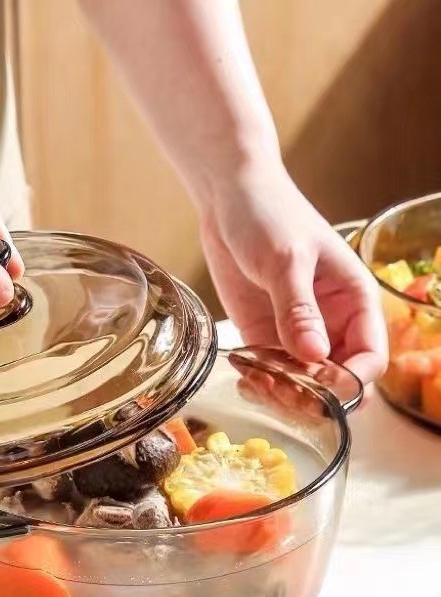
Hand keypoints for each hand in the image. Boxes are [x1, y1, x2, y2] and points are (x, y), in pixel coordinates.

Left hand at [198, 158, 386, 384]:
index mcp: (355, 300)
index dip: (351, 382)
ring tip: (255, 383)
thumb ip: (298, 309)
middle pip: (336, 379)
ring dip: (282, 393)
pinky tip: (243, 376)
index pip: (370, 357)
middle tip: (279, 391)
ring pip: (301, 382)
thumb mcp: (286, 260)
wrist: (229, 198)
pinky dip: (259, 381)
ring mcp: (296, 331)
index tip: (320, 388)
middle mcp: (331, 322)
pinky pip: (270, 370)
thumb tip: (316, 356)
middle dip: (313, 395)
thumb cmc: (270, 215)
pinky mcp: (264, 333)